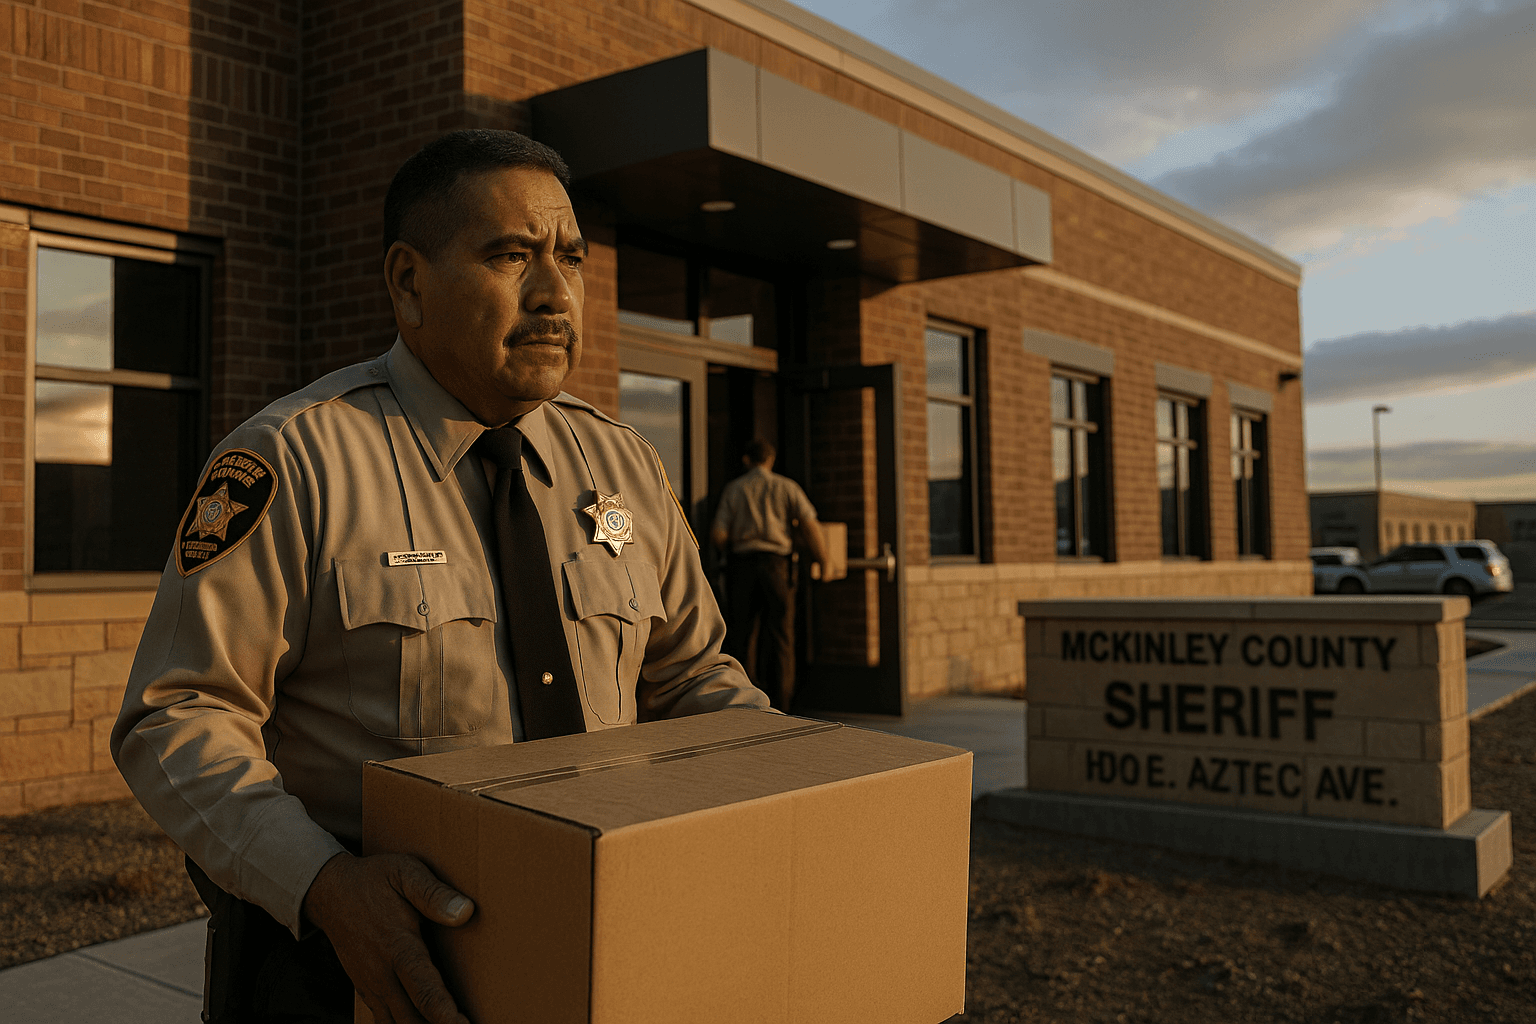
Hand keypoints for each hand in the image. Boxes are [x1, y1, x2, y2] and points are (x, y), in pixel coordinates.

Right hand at [302, 852, 474, 1023]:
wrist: (330, 893)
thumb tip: (465, 912)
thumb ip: (434, 893)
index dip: (445, 1015)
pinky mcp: (367, 991)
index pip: (424, 989)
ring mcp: (372, 986)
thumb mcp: (405, 873)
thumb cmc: (373, 880)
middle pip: (411, 1019)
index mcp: (398, 946)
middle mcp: (383, 974)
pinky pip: (385, 1021)